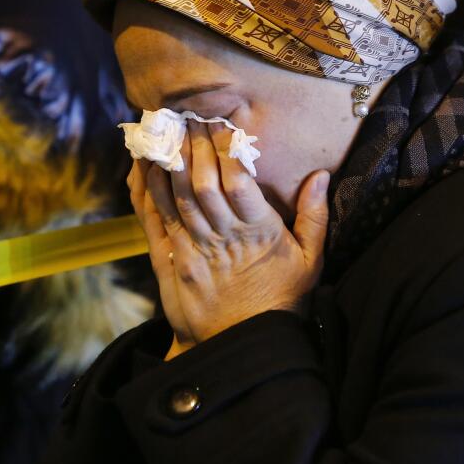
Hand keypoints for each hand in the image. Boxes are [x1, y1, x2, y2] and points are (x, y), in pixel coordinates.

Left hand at [128, 122, 328, 360]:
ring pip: (174, 196)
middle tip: (188, 116)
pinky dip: (145, 189)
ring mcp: (191, 248)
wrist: (239, 348)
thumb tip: (321, 175)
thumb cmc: (279, 301)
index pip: (238, 182)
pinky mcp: (168, 260)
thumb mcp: (310, 263)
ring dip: (167, 160)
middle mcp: (221, 237)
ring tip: (163, 129)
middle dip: (194, 145)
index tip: (220, 123)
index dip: (226, 150)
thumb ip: (315, 217)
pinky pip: (153, 218)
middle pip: (202, 183)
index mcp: (257, 233)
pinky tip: (142, 164)